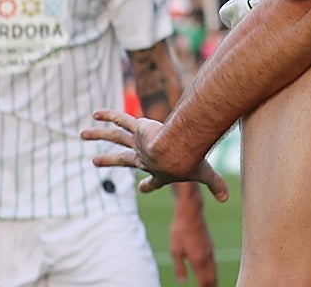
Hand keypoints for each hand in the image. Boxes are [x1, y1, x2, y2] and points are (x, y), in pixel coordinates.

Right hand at [82, 110, 229, 201]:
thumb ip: (216, 184)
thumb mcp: (205, 173)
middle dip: (109, 161)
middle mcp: (144, 158)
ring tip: (81, 133)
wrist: (178, 150)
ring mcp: (139, 143)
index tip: (143, 188)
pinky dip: (109, 115)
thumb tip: (228, 198)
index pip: (152, 181)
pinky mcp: (139, 128)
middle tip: (95, 162)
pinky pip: (122, 120)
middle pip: (122, 160)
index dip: (149, 185)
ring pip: (115, 137)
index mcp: (159, 171)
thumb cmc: (190, 161)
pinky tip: (96, 112)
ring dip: (98, 135)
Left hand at [169, 186, 217, 285]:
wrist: (191, 212)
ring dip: (213, 280)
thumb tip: (182, 282)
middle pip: (213, 277)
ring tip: (212, 286)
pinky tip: (210, 272)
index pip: (204, 281)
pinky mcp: (210, 245)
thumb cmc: (180, 231)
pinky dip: (213, 271)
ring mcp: (210, 250)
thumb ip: (180, 268)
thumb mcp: (175, 250)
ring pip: (214, 269)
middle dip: (212, 286)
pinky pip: (213, 262)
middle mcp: (207, 256)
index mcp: (198, 260)